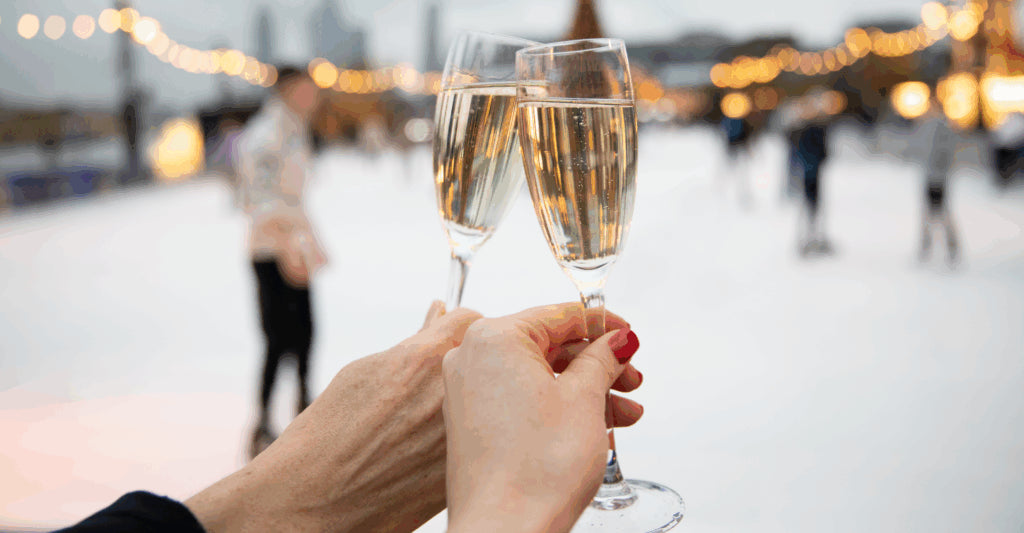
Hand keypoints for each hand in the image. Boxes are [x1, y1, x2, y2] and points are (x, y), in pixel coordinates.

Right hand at [186, 301, 480, 532]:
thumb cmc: (328, 432)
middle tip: (440, 382)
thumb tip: (438, 313)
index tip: (451, 339)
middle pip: (485, 359)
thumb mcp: (364, 372)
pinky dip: (463, 438)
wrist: (313, 499)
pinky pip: (477, 439)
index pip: (471, 319)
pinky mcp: (462, 471)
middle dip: (469, 363)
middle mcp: (451, 392)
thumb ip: (412, 343)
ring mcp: (461, 435)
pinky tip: (428, 448)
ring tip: (428, 419)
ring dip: (471, 401)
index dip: (460, 328)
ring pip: (487, 401)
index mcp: (424, 358)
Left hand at [443, 303, 642, 532]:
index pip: (559, 315)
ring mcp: (467, 393)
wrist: (503, 530)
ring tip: (624, 413)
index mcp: (494, 338)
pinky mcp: (471, 424)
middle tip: (631, 378)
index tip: (628, 336)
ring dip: (584, 390)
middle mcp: (472, 358)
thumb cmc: (535, 469)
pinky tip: (594, 426)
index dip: (603, 324)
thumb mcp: (583, 399)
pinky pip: (521, 400)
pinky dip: (558, 408)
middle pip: (549, 346)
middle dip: (597, 364)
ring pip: (538, 377)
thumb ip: (602, 359)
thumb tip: (615, 340)